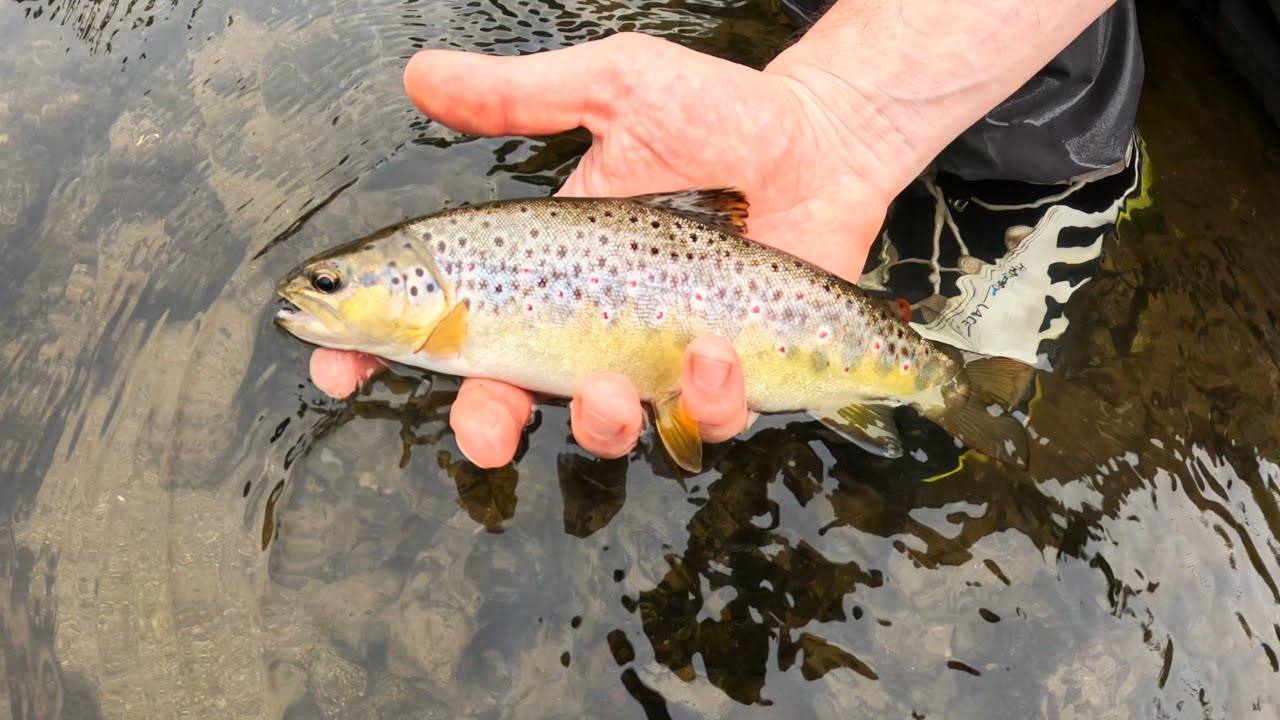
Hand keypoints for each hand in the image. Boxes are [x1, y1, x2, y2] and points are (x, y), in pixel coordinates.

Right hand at [311, 32, 898, 466]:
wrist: (819, 140)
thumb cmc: (717, 113)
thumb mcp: (611, 89)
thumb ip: (521, 94)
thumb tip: (420, 76)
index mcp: (544, 265)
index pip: (447, 316)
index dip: (382, 349)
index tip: (337, 365)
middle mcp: (589, 322)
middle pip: (510, 400)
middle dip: (486, 428)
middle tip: (484, 431)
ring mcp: (657, 357)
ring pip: (605, 429)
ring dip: (599, 424)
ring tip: (616, 383)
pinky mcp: (727, 378)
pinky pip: (703, 421)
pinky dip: (704, 399)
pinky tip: (715, 347)